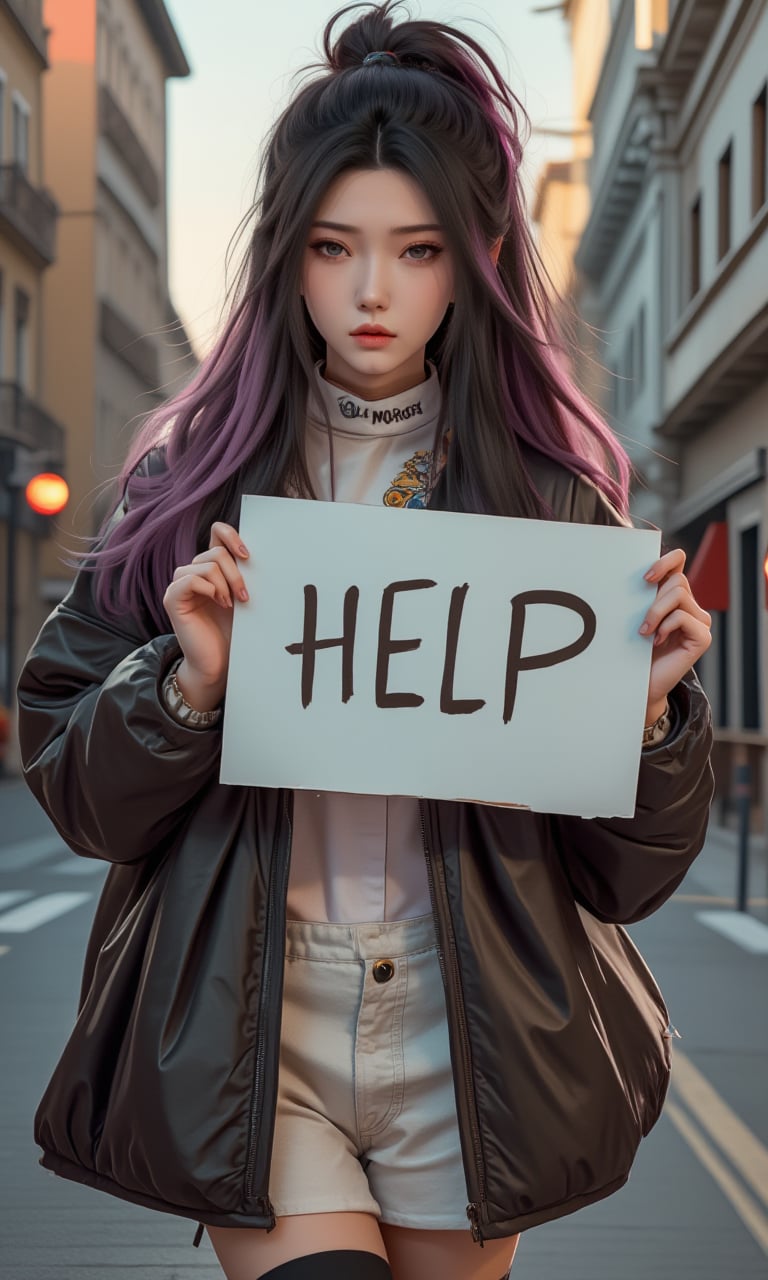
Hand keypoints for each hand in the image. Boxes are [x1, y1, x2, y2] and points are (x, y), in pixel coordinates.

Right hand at [162, 522, 248, 709]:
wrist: (219, 663)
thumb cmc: (233, 632)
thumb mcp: (243, 597)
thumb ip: (244, 574)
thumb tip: (259, 554)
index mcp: (211, 567)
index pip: (217, 532)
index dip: (231, 536)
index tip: (248, 556)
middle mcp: (193, 571)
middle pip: (216, 552)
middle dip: (236, 574)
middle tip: (245, 597)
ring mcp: (180, 584)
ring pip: (207, 565)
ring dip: (226, 585)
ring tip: (231, 605)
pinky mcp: (172, 598)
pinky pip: (189, 579)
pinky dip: (209, 590)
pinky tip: (218, 604)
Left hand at [640, 548, 710, 719]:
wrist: (640, 683)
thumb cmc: (634, 650)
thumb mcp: (636, 616)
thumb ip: (643, 596)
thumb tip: (637, 575)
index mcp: (675, 597)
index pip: (678, 561)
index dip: (665, 561)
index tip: (645, 578)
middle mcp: (691, 607)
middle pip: (678, 580)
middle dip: (653, 599)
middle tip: (641, 622)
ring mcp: (700, 622)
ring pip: (679, 595)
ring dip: (655, 612)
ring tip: (644, 632)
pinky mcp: (702, 637)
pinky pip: (683, 617)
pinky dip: (665, 626)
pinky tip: (656, 641)